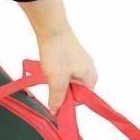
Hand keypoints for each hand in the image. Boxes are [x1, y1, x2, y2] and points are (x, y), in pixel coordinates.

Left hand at [18, 0, 96, 114]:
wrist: (51, 26)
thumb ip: (57, 99)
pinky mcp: (72, 56)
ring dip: (57, 81)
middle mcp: (89, 71)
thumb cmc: (58, 52)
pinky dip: (56, 72)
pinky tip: (49, 66)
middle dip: (61, 90)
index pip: (80, 100)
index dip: (67, 102)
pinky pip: (65, 71)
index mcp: (91, 78)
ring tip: (49, 72)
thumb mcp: (57, 81)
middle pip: (74, 91)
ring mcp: (81, 62)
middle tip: (51, 82)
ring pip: (68, 81)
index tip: (56, 98)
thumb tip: (55, 112)